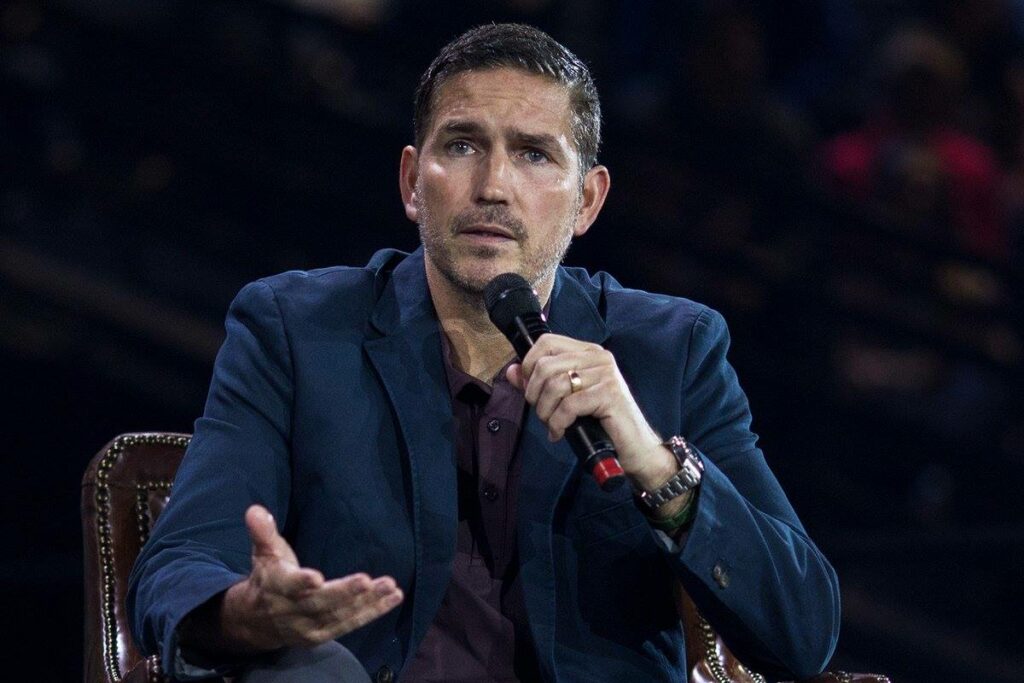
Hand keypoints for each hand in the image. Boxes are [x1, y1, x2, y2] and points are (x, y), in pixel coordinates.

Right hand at [216, 505, 402, 653]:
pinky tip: (394, 598)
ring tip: (390, 587)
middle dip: (344, 593)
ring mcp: (310, 625)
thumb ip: (263, 532)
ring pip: (340, 615)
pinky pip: (351, 623)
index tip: (316, 578)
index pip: (289, 586)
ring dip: (367, 602)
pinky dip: (373, 612)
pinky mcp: (325, 634)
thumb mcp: (263, 553)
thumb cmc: (268, 578)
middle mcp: (294, 610)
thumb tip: (255, 509)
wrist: (257, 622)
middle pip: (320, 603)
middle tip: (367, 581)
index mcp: (277, 587)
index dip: (301, 583)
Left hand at [506, 334, 673, 487]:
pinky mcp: (609, 395)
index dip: (529, 365)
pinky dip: (558, 423)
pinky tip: (560, 433)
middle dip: (535, 395)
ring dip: (545, 412)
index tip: (530, 389)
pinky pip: (568, 406)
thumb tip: (512, 371)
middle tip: (543, 413)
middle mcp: (598, 358)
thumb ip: (540, 383)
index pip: (547, 342)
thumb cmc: (601, 423)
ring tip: (552, 425)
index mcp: (588, 352)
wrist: (636, 448)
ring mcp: (606, 375)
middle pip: (545, 365)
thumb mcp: (567, 399)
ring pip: (554, 385)